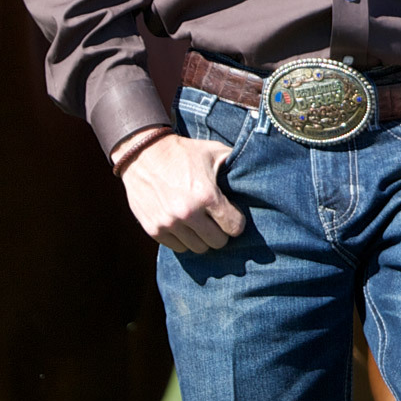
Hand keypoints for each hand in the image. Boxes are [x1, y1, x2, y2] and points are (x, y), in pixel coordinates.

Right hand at [121, 132, 244, 252]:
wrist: (142, 152)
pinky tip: (184, 225)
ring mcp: (169, 223)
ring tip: (200, 223)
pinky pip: (178, 247)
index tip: (232, 215)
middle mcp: (188, 213)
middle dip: (220, 232)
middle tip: (216, 221)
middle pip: (217, 242)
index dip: (236, 222)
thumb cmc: (183, 152)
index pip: (234, 228)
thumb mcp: (213, 151)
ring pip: (198, 248)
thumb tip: (257, 173)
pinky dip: (183, 239)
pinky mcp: (153, 229)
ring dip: (201, 238)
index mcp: (207, 195)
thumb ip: (235, 163)